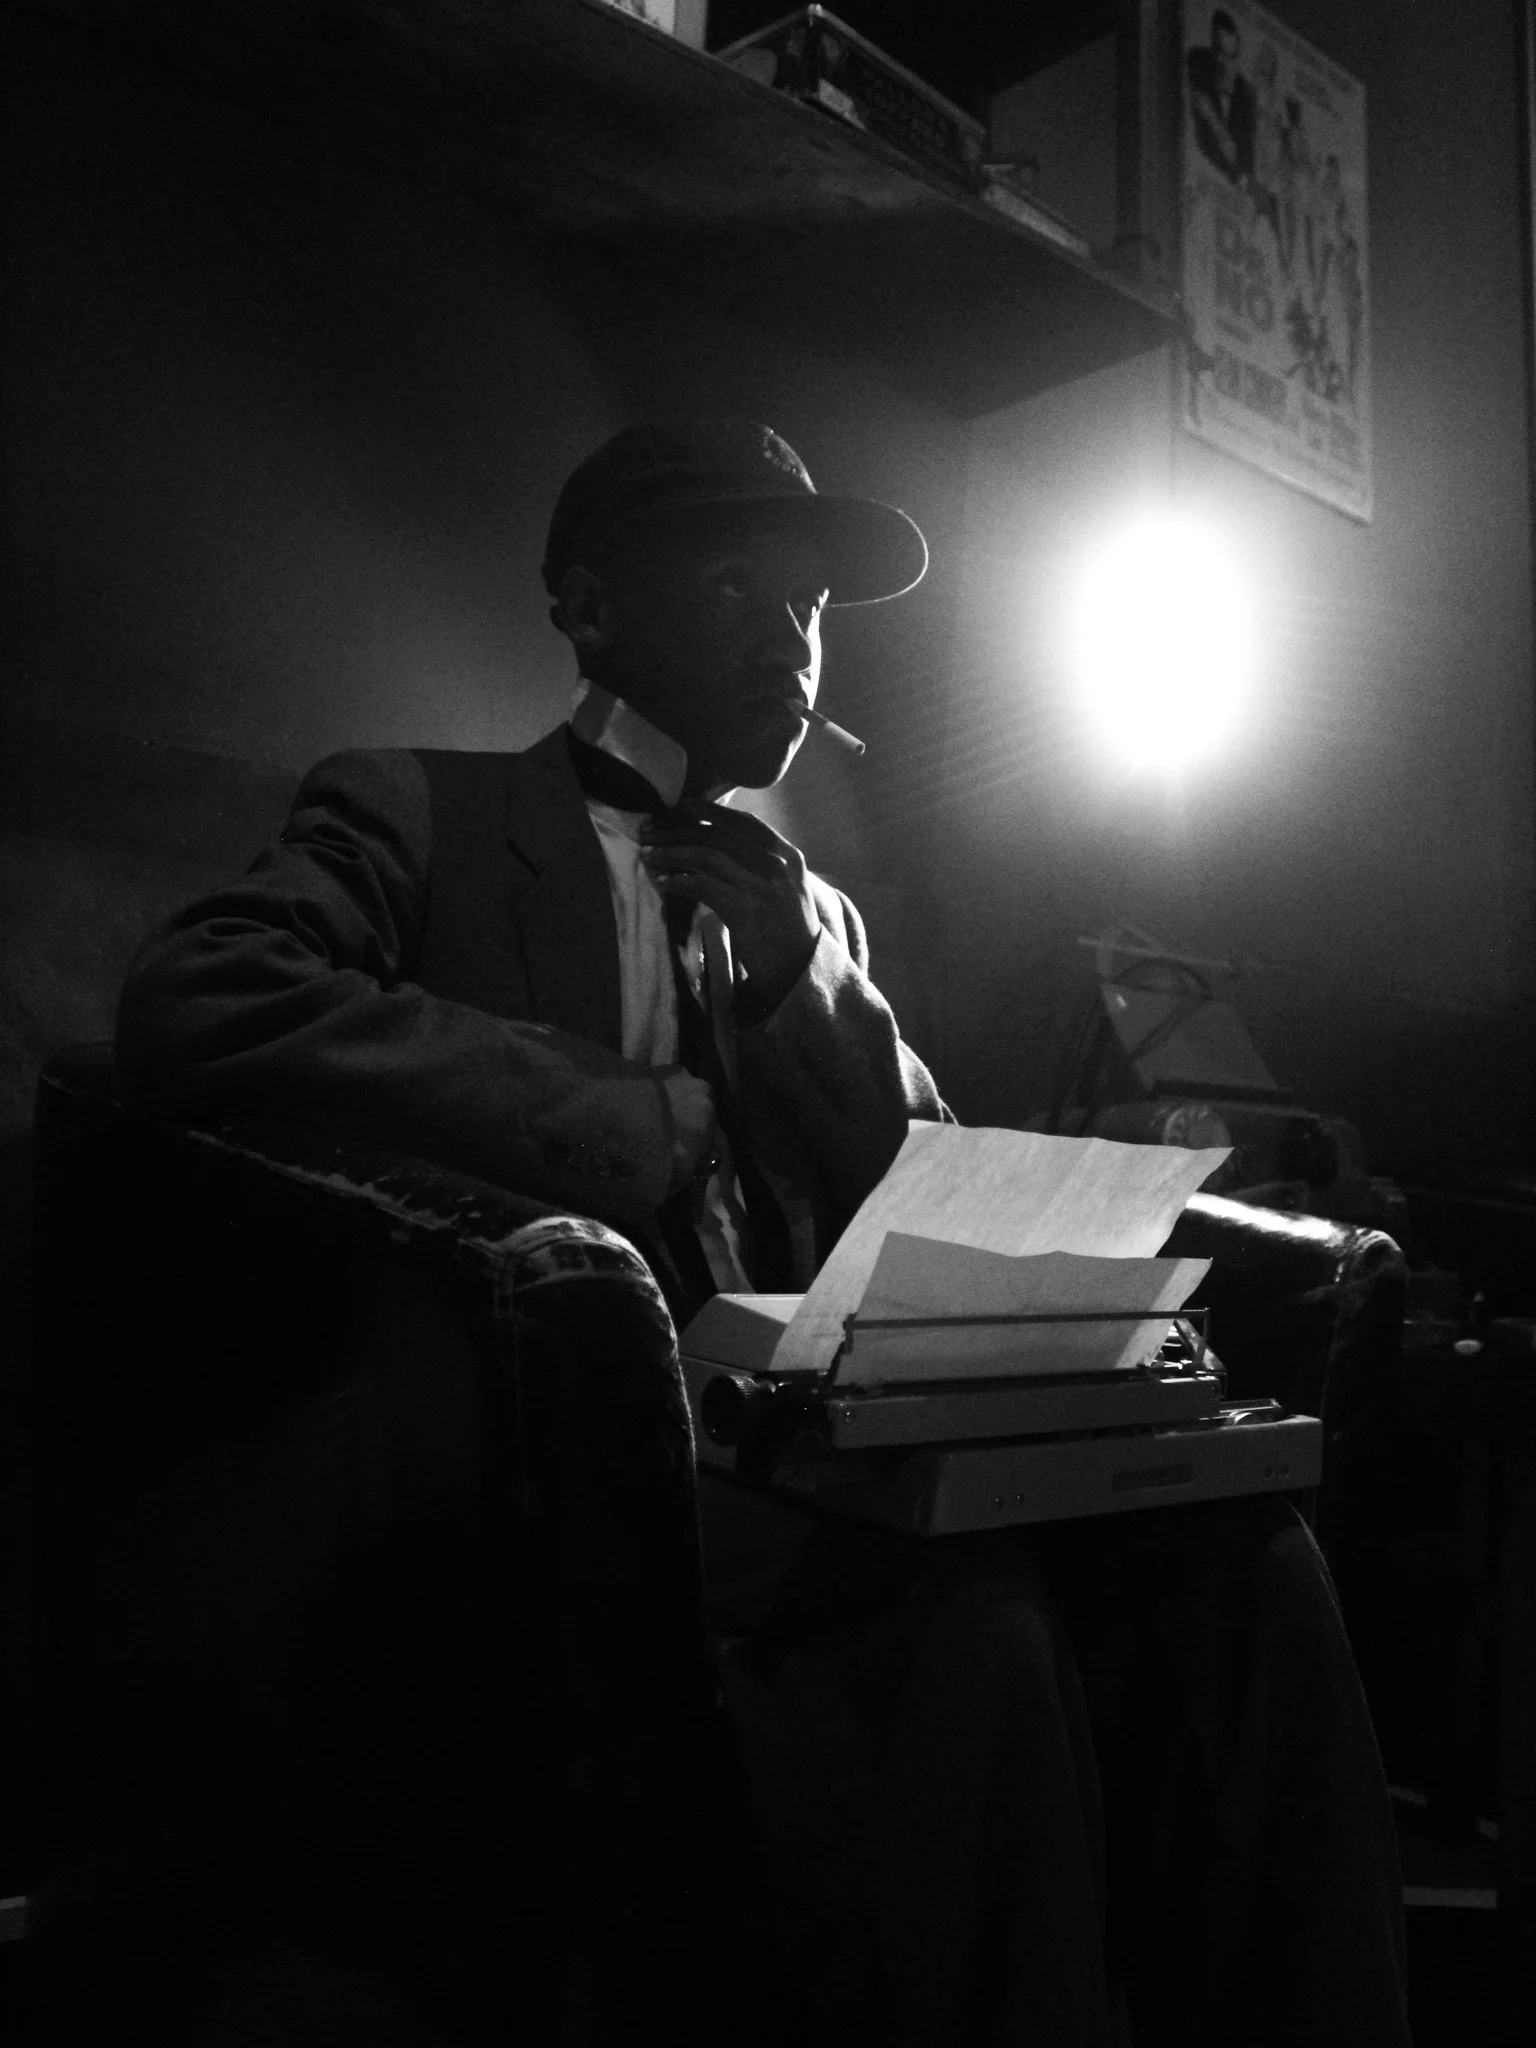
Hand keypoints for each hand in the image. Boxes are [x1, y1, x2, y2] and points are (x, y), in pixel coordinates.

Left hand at [640, 803, 818, 1017]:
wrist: (800, 968)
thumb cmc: (789, 930)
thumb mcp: (787, 888)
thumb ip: (763, 864)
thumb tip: (721, 847)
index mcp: (787, 854)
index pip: (745, 822)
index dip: (713, 811)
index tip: (684, 806)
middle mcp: (774, 863)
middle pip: (718, 835)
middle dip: (678, 829)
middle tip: (650, 830)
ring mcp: (759, 883)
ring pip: (704, 855)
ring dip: (670, 852)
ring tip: (647, 855)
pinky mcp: (742, 906)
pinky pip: (700, 884)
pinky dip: (677, 881)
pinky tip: (662, 882)